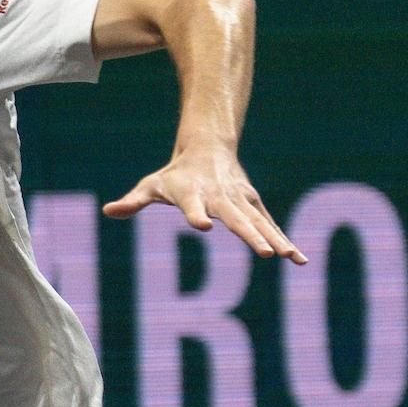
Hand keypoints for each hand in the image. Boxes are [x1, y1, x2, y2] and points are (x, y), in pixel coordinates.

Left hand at [102, 145, 305, 262]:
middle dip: (251, 236)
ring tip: (289, 258)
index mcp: (194, 194)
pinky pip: (270, 226)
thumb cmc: (175, 174)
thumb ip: (133, 201)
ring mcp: (241, 202)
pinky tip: (298, 259)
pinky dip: (284, 240)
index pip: (193, 206)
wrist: (209, 147)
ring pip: (260, 223)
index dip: (196, 215)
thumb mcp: (151, 185)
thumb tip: (108, 211)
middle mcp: (221, 198)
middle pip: (237, 219)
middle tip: (264, 254)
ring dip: (276, 240)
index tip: (202, 226)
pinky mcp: (253, 206)